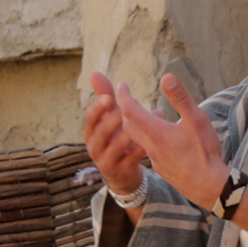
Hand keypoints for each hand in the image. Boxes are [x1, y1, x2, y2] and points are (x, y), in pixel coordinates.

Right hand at [83, 72, 149, 198]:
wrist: (121, 174)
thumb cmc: (115, 138)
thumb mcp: (109, 118)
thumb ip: (103, 96)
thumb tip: (93, 72)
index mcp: (91, 133)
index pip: (90, 119)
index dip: (98, 109)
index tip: (110, 98)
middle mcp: (94, 148)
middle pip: (100, 134)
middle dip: (112, 122)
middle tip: (124, 111)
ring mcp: (106, 161)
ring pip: (117, 146)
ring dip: (132, 133)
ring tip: (147, 121)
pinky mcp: (121, 171)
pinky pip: (132, 158)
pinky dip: (144, 146)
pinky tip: (157, 136)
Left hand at [113, 73, 231, 211]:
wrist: (208, 186)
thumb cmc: (205, 152)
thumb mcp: (197, 119)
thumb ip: (180, 98)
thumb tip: (166, 77)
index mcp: (156, 133)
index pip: (130, 111)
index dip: (123, 96)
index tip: (121, 85)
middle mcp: (150, 147)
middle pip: (128, 126)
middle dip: (124, 110)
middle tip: (126, 97)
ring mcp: (154, 160)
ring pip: (137, 139)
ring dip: (134, 125)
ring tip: (141, 113)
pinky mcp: (161, 169)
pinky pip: (147, 150)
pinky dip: (146, 138)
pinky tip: (158, 137)